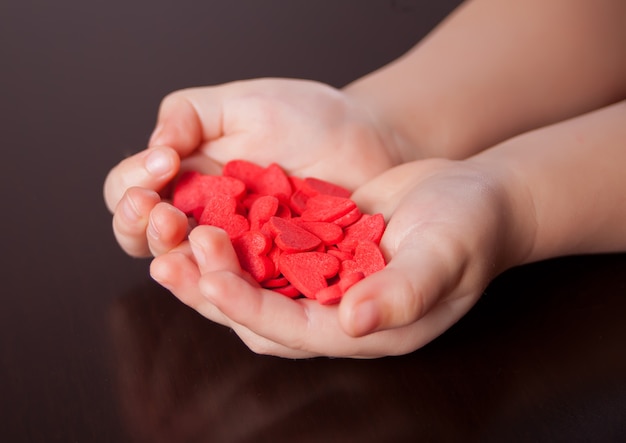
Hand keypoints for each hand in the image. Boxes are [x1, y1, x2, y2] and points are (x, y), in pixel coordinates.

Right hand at [103, 78, 401, 256]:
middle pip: (147, 239)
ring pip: (189, 270)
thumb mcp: (241, 103)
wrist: (368, 139)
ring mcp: (237, 251)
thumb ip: (189, 115)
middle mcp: (201, 219)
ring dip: (179, 262)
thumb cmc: (305, 116)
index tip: (165, 162)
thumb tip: (154, 146)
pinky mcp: (274, 274)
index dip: (132, 184)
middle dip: (144, 227)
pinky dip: (230, 283)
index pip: (130, 192)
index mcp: (184, 179)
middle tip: (165, 213)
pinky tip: (230, 270)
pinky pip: (244, 288)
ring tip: (194, 241)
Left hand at [150, 159, 534, 357]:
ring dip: (213, 264)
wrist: (473, 196)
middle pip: (261, 314)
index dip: (251, 308)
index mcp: (364, 327)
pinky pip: (267, 248)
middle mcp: (336, 311)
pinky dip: (237, 235)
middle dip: (214, 290)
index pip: (295, 330)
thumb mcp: (445, 255)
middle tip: (173, 258)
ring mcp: (322, 279)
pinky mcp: (315, 247)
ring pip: (255, 283)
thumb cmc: (469, 228)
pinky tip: (208, 210)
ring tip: (176, 236)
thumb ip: (404, 291)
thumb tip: (354, 321)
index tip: (213, 277)